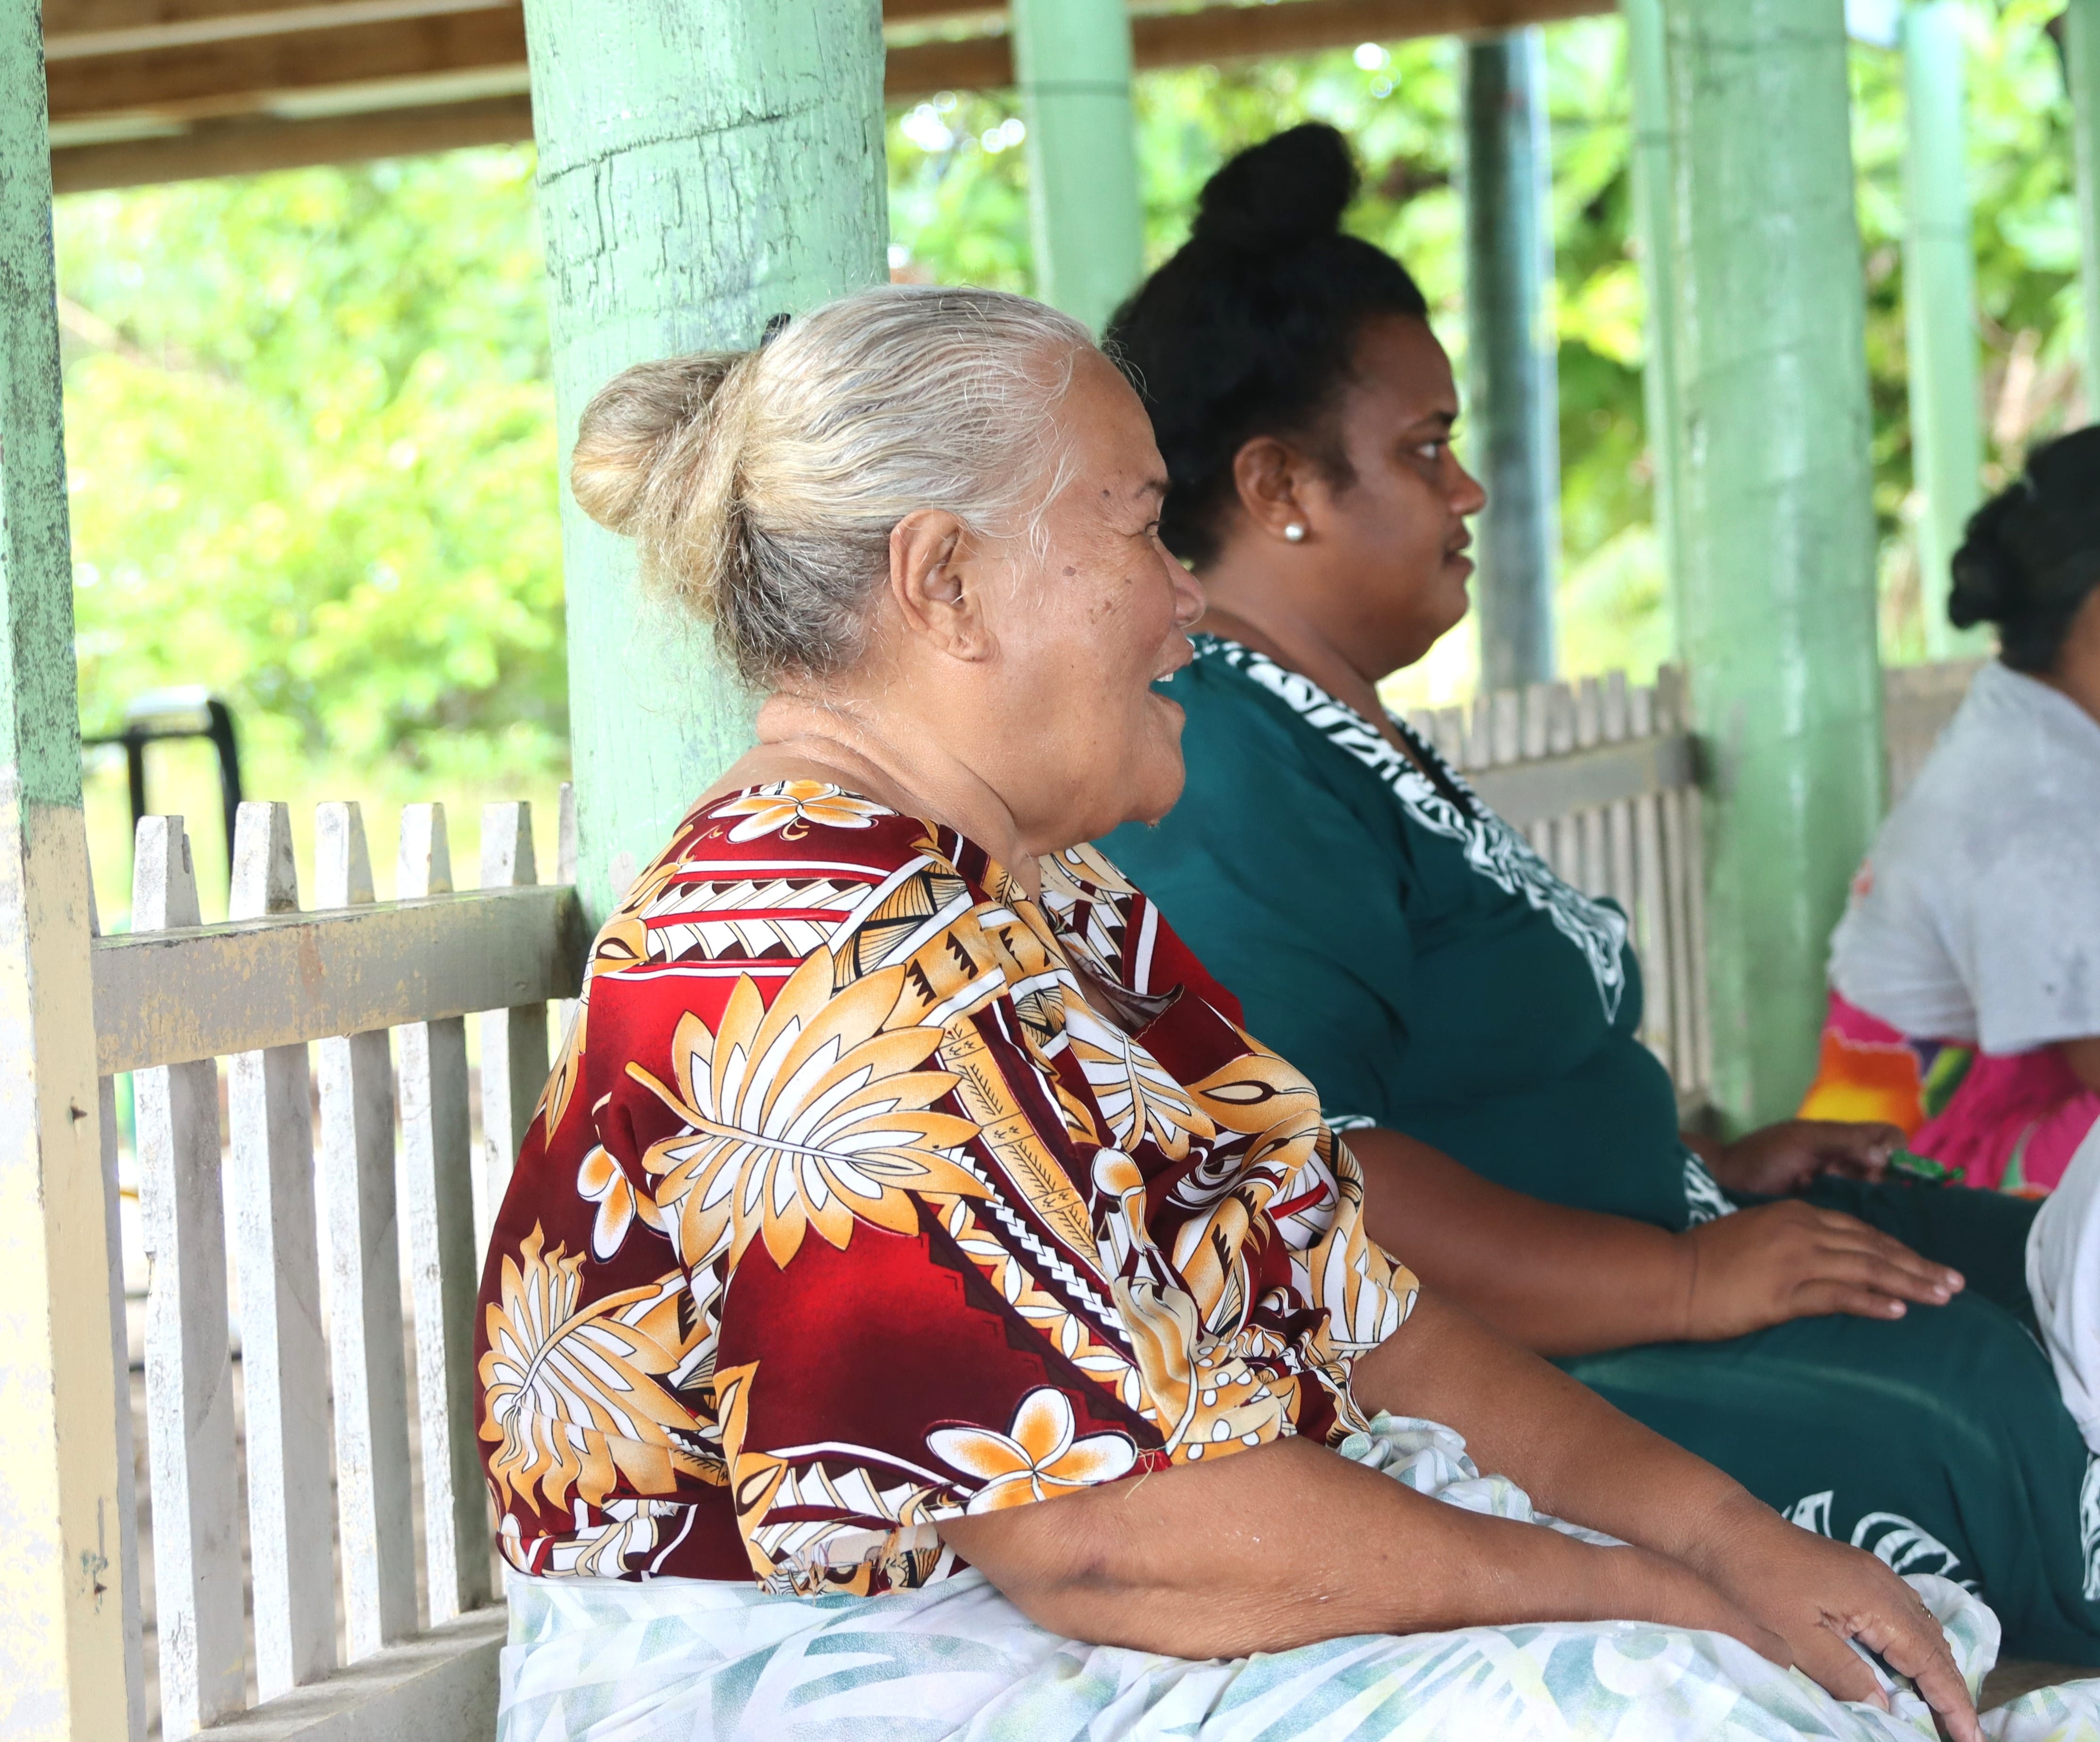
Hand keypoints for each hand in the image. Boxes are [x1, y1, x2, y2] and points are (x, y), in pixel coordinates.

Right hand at [1677, 1201, 1961, 1339]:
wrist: (1669, 1275)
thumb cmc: (1706, 1259)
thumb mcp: (1754, 1236)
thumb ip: (1791, 1241)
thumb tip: (1824, 1258)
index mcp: (1794, 1214)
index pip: (1861, 1230)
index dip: (1899, 1249)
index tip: (1929, 1265)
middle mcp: (1800, 1230)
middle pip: (1873, 1248)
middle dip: (1918, 1266)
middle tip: (1956, 1283)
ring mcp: (1794, 1260)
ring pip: (1866, 1269)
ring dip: (1909, 1283)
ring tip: (1942, 1298)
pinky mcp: (1783, 1292)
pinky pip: (1838, 1295)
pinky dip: (1871, 1302)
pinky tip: (1898, 1311)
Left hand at [1679, 1493, 1980, 1741]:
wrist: (1724, 1528)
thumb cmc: (1753, 1581)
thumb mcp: (1796, 1637)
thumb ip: (1845, 1674)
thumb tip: (1888, 1705)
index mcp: (1876, 1599)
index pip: (1930, 1660)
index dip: (1954, 1701)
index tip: (1973, 1738)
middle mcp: (1884, 1583)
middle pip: (1935, 1644)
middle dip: (1953, 1689)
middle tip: (1966, 1734)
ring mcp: (1871, 1574)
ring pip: (1922, 1627)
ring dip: (1937, 1668)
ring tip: (1947, 1710)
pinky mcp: (1856, 1573)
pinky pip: (1903, 1614)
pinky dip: (1916, 1645)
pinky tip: (1913, 1667)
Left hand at [1707, 1120, 1900, 1195]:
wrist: (1727, 1182)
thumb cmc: (1762, 1155)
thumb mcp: (1802, 1141)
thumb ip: (1843, 1142)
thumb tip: (1883, 1156)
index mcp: (1843, 1137)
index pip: (1888, 1138)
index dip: (1894, 1151)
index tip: (1878, 1167)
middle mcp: (1846, 1160)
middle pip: (1887, 1170)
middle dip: (1874, 1180)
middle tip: (1840, 1182)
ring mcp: (1838, 1185)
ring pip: (1872, 1193)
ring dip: (1858, 1197)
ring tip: (1823, 1191)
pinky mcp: (1828, 1209)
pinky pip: (1854, 1212)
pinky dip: (1848, 1213)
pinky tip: (1828, 1213)